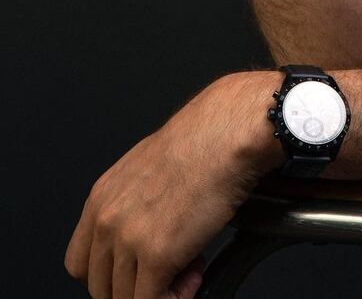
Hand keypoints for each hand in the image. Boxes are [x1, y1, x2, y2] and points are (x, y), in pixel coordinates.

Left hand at [64, 71, 279, 298]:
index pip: (80, 263)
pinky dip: (174, 298)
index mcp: (102, 197)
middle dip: (135, 287)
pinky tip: (194, 276)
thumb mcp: (149, 168)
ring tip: (188, 270)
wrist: (225, 135)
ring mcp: (129, 239)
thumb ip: (133, 203)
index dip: (111, 274)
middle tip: (168, 272)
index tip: (137, 271)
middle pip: (100, 287)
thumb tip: (146, 226)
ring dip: (160, 292)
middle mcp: (108, 219)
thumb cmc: (200, 141)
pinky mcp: (157, 256)